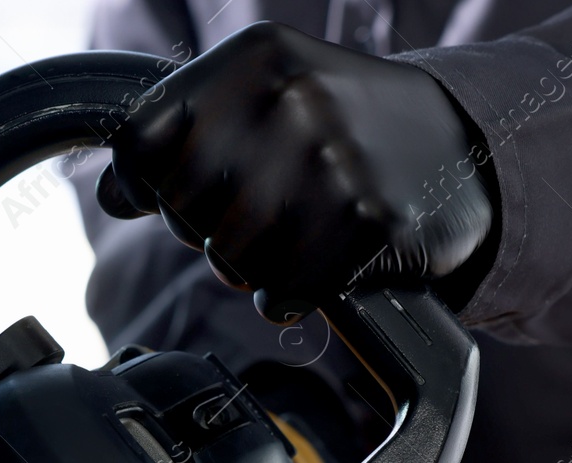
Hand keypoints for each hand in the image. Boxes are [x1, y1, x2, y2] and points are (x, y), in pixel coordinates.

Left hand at [98, 22, 495, 321]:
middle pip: (182, 213)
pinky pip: (282, 293)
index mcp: (257, 59)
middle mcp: (296, 100)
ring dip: (253, 266)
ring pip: (228, 260)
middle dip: (211, 229)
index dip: (150, 186)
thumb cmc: (343, 129)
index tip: (182, 192)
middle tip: (266, 213)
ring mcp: (336, 162)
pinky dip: (292, 295)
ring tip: (300, 233)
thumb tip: (110, 192)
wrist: (460, 148)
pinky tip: (324, 262)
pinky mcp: (371, 225)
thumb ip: (181, 136)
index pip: (142, 144)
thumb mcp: (265, 100)